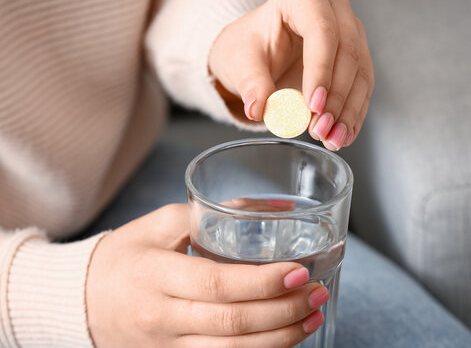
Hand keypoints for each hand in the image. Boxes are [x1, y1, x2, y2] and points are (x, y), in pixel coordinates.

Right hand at [86, 204, 327, 347]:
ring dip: (280, 337)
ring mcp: (168, 346)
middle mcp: (162, 318)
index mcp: (156, 277)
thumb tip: (271, 208)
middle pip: (232, 322)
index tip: (299, 271)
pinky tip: (284, 338)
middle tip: (317, 293)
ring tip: (312, 317)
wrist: (82, 299)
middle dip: (283, 310)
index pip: (217, 284)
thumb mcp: (160, 224)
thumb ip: (214, 214)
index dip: (262, 282)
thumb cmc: (125, 256)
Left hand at [209, 0, 373, 150]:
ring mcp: (349, 32)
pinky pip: (362, 87)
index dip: (321, 70)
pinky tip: (343, 135)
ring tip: (331, 139)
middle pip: (347, 53)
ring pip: (361, 73)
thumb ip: (252, 84)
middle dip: (336, 98)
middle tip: (320, 129)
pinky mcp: (355, 57)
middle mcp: (333, 10)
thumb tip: (258, 108)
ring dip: (348, 111)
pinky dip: (353, 114)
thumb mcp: (241, 61)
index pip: (321, 31)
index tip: (313, 105)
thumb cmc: (249, 45)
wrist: (257, 49)